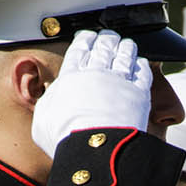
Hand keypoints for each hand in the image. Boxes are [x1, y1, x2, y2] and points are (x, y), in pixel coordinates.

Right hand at [31, 29, 151, 153]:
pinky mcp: (139, 93)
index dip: (85, 40)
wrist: (94, 148)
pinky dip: (141, 65)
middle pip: (104, 48)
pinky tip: (140, 63)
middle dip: (107, 39)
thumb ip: (49, 102)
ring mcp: (119, 81)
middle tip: (109, 37)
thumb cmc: (65, 138)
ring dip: (126, 47)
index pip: (79, 50)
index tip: (88, 37)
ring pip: (125, 55)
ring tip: (127, 45)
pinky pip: (142, 72)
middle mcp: (96, 73)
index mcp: (71, 76)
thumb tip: (52, 99)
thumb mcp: (43, 119)